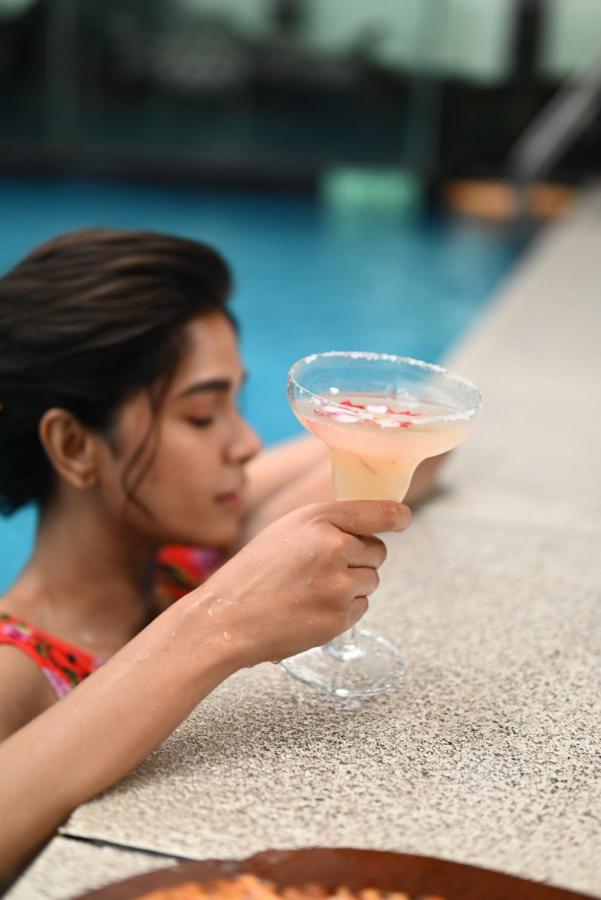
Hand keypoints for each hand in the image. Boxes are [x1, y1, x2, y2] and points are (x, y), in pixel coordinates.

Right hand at [185, 500, 410, 666]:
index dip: (396, 516)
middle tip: (323, 570)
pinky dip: (344, 610)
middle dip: (359, 560)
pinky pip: (362, 606)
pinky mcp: (340, 616)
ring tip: (312, 591)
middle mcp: (334, 546)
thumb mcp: (286, 531)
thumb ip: (326, 526)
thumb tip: (368, 530)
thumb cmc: (253, 573)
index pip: (377, 512)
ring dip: (351, 586)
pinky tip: (312, 609)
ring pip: (371, 580)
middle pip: (377, 551)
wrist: (227, 617)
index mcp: (318, 518)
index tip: (403, 519)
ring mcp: (339, 583)